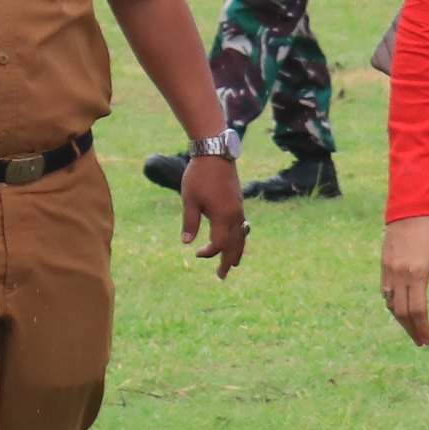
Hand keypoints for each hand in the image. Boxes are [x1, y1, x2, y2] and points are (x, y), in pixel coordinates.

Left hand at [178, 148, 248, 276]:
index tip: (196, 254)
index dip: (209, 253)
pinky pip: (242, 227)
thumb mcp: (189, 199)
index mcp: (222, 216)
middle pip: (234, 245)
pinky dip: (240, 239)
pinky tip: (236, 242)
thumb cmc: (199, 176)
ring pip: (241, 237)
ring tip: (233, 264)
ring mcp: (239, 209)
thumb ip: (190, 222)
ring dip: (237, 252)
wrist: (215, 153)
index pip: (219, 244)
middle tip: (221, 276)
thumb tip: (186, 243)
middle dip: (228, 262)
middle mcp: (235, 215)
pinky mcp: (239, 203)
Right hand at [380, 216, 428, 347]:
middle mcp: (400, 274)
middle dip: (412, 329)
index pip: (418, 310)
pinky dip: (393, 305)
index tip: (427, 340)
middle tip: (421, 341)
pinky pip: (385, 292)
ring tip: (412, 329)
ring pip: (391, 304)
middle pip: (403, 312)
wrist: (411, 211)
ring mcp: (389, 270)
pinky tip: (401, 311)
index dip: (422, 328)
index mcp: (417, 273)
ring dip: (401, 320)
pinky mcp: (384, 265)